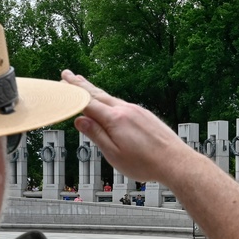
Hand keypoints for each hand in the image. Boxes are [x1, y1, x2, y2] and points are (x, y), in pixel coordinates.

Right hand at [61, 70, 187, 184]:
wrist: (176, 162)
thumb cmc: (146, 163)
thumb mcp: (114, 154)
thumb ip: (96, 135)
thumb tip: (79, 120)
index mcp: (115, 119)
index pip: (87, 102)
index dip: (72, 92)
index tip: (62, 82)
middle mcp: (126, 110)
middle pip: (98, 94)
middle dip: (81, 85)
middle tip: (68, 75)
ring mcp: (138, 111)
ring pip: (111, 98)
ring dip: (95, 91)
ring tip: (84, 85)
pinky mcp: (146, 115)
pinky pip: (122, 104)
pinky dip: (110, 100)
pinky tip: (109, 103)